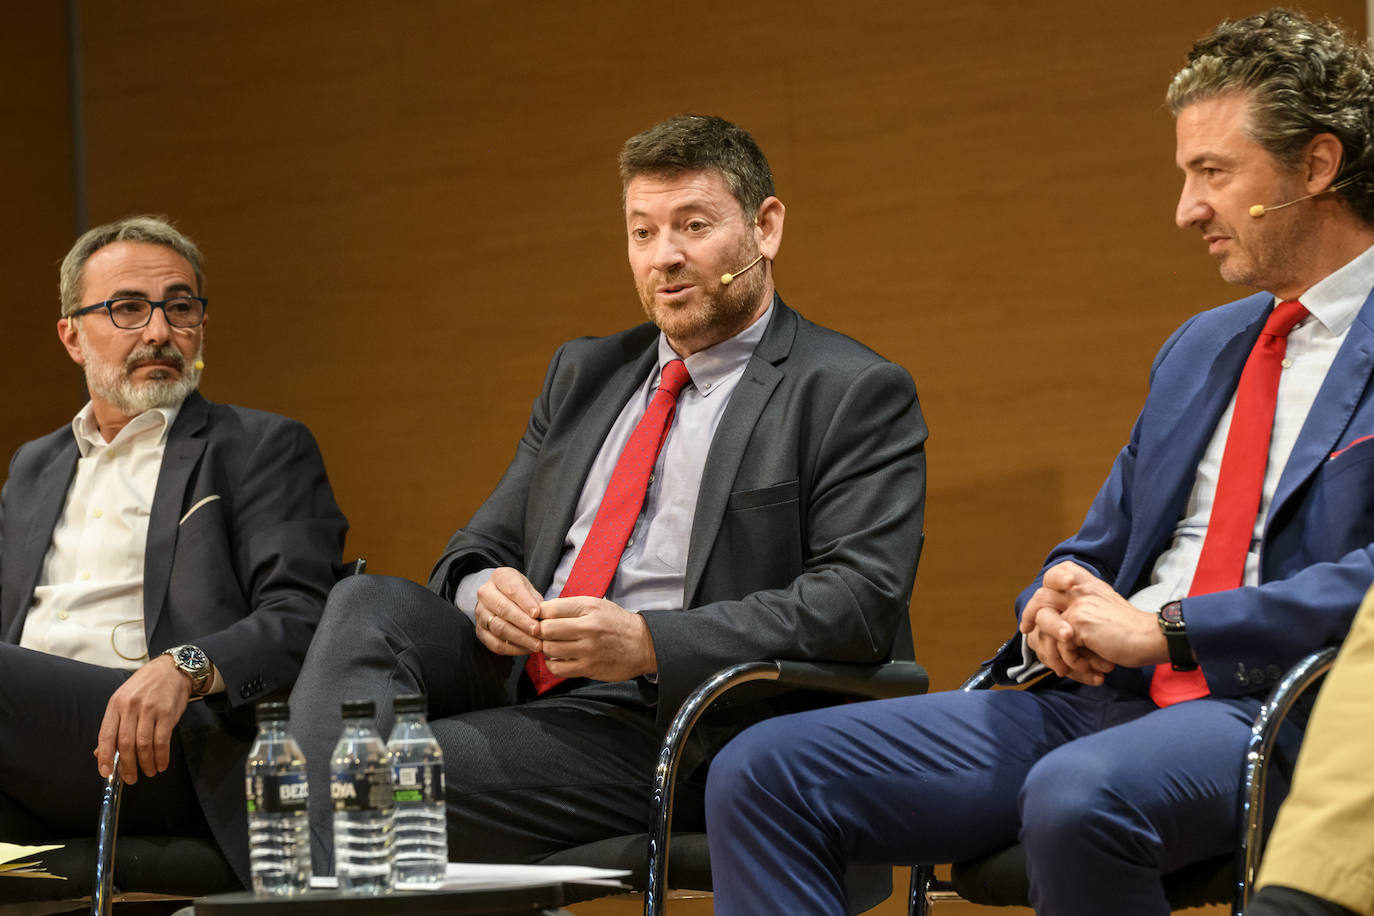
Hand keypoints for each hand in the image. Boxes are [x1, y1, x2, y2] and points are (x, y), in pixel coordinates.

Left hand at [94, 654, 192, 783]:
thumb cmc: (146, 686)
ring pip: (143, 745)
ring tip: (148, 772)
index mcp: (116, 704)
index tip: (106, 772)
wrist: (171, 669)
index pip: (106, 735)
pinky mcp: (167, 712)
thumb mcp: (123, 700)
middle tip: (130, 778)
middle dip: (127, 766)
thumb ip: (114, 725)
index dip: (105, 756)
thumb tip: (101, 753)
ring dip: (145, 763)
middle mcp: (131, 706)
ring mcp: (150, 709)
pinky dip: (161, 756)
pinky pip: (162, 741)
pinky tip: (161, 764)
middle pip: (125, 743)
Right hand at [474, 567, 543, 655]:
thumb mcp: (528, 587)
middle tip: (538, 631)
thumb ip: (535, 599)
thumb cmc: (518, 591)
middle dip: (523, 622)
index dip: (525, 602)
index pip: (512, 589)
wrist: (500, 596)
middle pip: (504, 610)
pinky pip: (495, 644)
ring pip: (499, 628)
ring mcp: (480, 613)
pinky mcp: (480, 631)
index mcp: (499, 577)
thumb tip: (543, 614)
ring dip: (520, 638)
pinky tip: (526, 649)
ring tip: (536, 644)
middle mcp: (485, 594)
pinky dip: (512, 649)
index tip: (538, 613)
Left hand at [535, 596, 656, 681]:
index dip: (540, 613)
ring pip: (549, 649)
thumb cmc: (616, 623)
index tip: (541, 618)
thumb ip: (570, 606)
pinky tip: (558, 659)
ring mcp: (588, 650)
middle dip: (540, 632)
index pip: (550, 608)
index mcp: (589, 608)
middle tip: (544, 633)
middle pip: (546, 630)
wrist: (642, 644)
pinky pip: (558, 668)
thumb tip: (542, 611)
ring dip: (546, 648)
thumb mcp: (597, 605)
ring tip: (552, 645)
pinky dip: (552, 664)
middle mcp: (588, 628)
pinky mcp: (588, 668)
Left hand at [1021, 562, 1167, 683]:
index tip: (1041, 603)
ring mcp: (1078, 604)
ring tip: (1066, 668)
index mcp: (1087, 585)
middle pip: (1040, 597)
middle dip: (1029, 616)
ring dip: (1054, 652)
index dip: (1047, 584)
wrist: (1151, 638)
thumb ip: (1080, 609)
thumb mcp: (1103, 610)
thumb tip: (1050, 625)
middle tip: (1026, 631)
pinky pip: (1060, 645)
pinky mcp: (1079, 622)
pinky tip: (1089, 670)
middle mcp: (1080, 589)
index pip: (1058, 572)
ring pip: (1045, 626)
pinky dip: (1072, 662)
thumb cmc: (1129, 632)